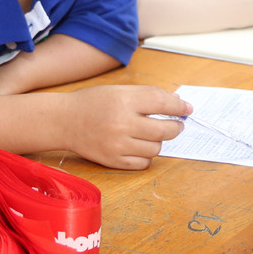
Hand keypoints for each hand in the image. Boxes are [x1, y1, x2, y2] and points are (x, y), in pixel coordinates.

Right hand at [65, 85, 189, 169]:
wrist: (64, 121)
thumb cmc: (94, 102)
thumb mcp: (120, 90)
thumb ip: (149, 95)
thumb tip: (178, 102)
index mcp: (124, 101)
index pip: (162, 103)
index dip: (179, 107)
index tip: (187, 109)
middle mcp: (121, 123)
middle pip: (164, 130)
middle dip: (175, 127)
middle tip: (176, 124)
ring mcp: (117, 145)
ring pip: (156, 148)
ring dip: (159, 141)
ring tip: (152, 134)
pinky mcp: (112, 161)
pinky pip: (143, 163)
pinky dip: (147, 155)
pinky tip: (141, 146)